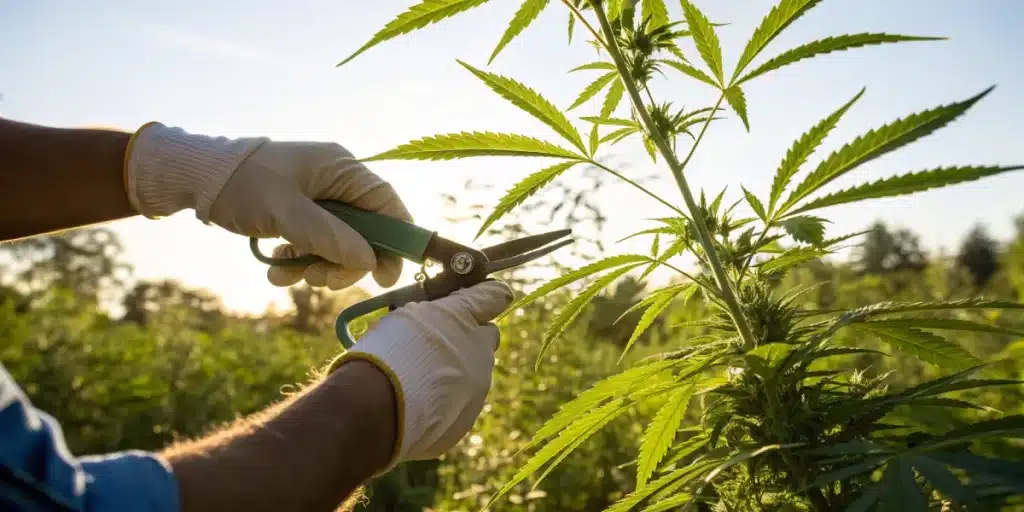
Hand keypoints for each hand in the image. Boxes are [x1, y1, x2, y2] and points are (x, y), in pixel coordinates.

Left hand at [123, 123, 411, 288]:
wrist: (196, 178)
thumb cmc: (242, 185)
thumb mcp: (285, 212)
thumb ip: (329, 236)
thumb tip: (368, 262)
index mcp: (342, 168)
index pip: (387, 205)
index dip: (395, 241)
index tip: (385, 276)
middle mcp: (336, 182)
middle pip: (365, 232)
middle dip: (344, 262)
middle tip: (320, 280)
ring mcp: (319, 199)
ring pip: (340, 244)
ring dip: (320, 266)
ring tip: (291, 274)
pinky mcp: (301, 214)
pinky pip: (315, 244)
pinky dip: (300, 262)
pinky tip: (277, 273)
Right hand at [328, 280, 512, 470]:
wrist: (377, 405)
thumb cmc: (385, 352)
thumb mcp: (406, 316)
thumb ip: (435, 315)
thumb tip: (440, 319)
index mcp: (464, 317)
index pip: (494, 296)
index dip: (489, 297)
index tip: (484, 299)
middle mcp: (480, 350)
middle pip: (487, 338)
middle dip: (470, 339)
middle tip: (439, 346)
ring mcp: (478, 387)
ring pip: (476, 374)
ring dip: (456, 374)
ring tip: (419, 382)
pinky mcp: (467, 418)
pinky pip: (461, 405)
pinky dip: (446, 404)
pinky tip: (419, 406)